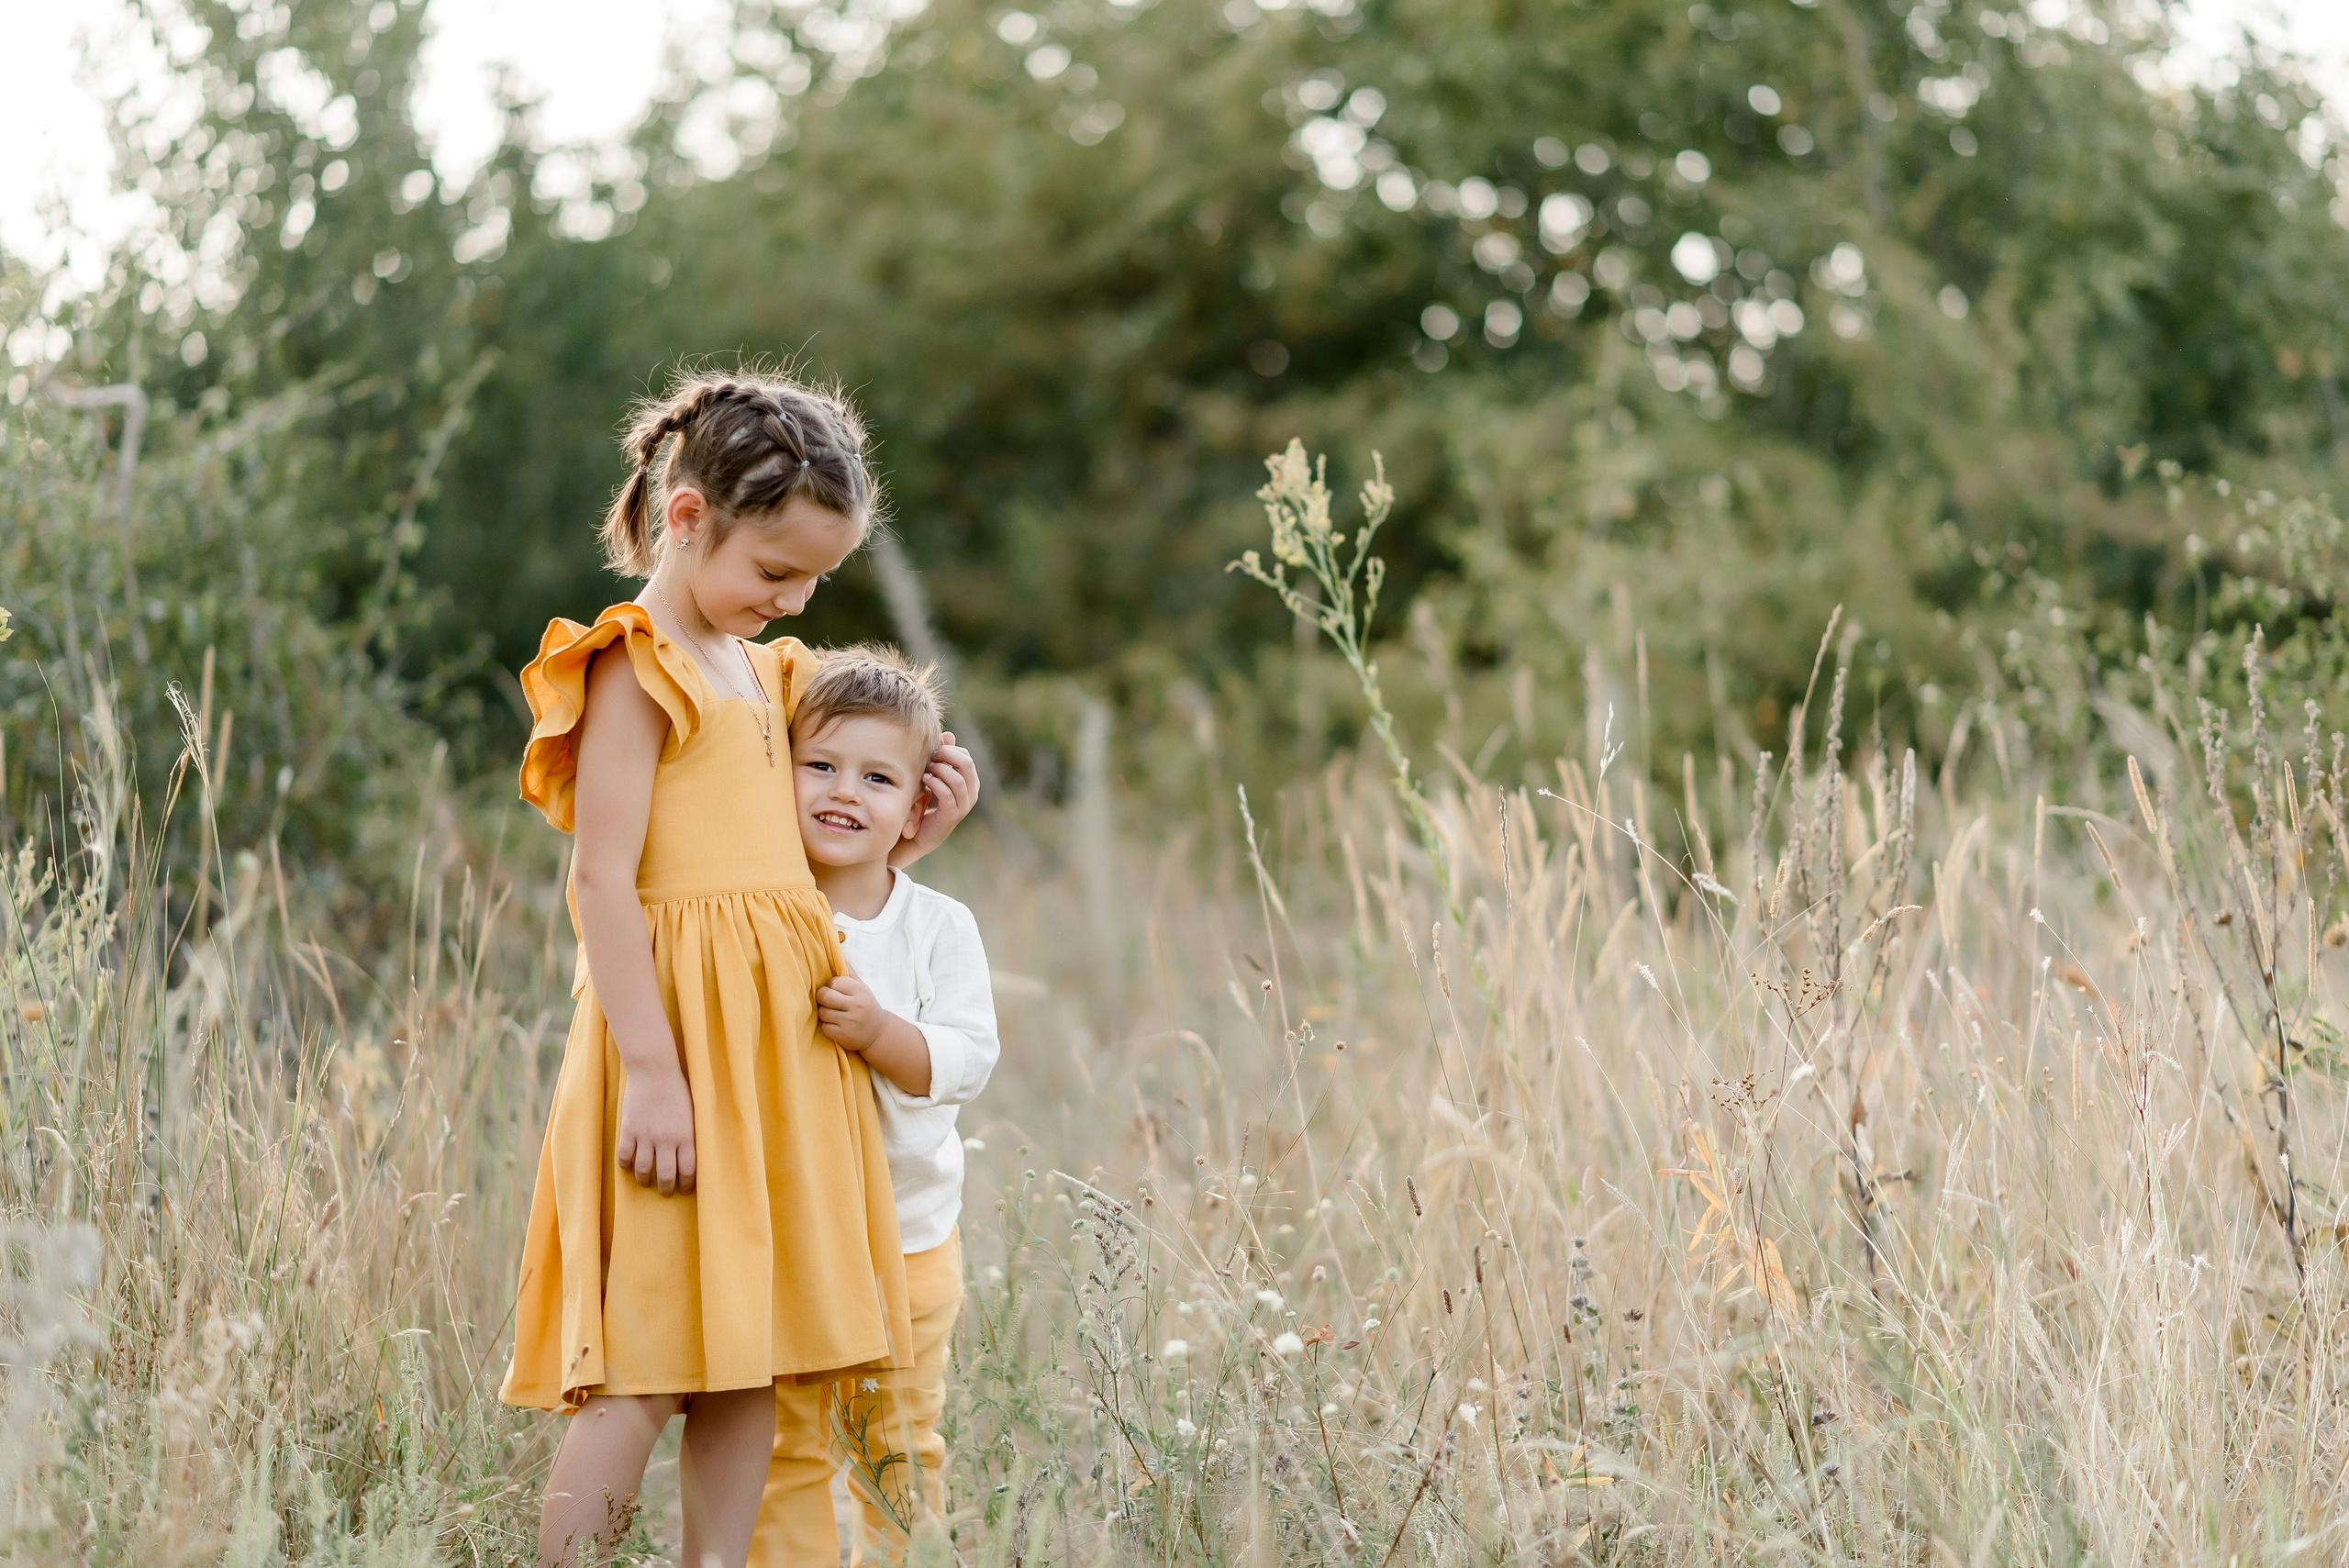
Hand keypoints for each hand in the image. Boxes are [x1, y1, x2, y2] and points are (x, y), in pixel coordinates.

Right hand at [615, 1065, 695, 1194]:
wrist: (654, 1071)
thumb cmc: (677, 1089)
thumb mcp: (692, 1113)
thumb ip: (691, 1135)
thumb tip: (693, 1156)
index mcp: (686, 1135)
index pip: (688, 1170)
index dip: (687, 1184)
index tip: (686, 1189)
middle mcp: (666, 1139)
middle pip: (666, 1176)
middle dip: (667, 1189)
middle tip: (667, 1191)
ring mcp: (645, 1135)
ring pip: (643, 1170)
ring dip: (645, 1181)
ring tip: (646, 1182)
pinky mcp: (629, 1130)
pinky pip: (625, 1156)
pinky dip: (626, 1166)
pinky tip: (629, 1167)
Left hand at [817, 975, 883, 1050]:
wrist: (878, 1033)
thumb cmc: (865, 1005)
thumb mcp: (862, 987)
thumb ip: (849, 972)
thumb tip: (836, 952)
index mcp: (860, 991)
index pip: (834, 982)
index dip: (831, 986)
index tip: (836, 991)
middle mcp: (856, 1006)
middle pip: (825, 997)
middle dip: (822, 998)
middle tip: (828, 1001)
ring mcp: (850, 1022)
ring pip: (823, 1013)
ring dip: (825, 1013)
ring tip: (834, 1014)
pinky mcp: (844, 1036)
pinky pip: (825, 1028)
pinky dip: (827, 1027)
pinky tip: (836, 1025)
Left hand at [891, 733, 978, 867]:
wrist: (918, 833)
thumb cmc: (925, 802)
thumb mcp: (934, 776)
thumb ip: (943, 758)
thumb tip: (949, 735)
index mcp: (970, 782)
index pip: (966, 757)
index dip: (949, 750)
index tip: (932, 752)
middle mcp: (971, 793)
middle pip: (967, 764)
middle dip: (947, 756)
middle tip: (931, 757)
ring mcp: (963, 806)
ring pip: (958, 779)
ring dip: (940, 770)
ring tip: (926, 770)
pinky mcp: (951, 816)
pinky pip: (947, 794)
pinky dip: (935, 784)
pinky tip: (924, 779)